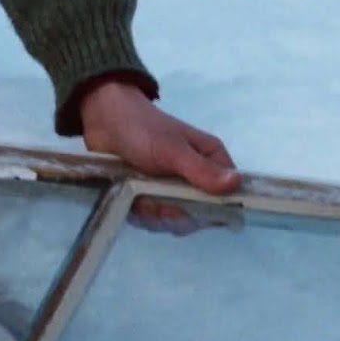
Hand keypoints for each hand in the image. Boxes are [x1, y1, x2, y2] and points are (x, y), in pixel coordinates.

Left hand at [79, 79, 242, 235]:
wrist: (104, 119)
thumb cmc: (143, 129)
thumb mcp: (173, 150)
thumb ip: (201, 170)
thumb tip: (236, 185)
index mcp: (212, 161)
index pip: (227, 197)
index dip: (213, 210)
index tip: (190, 210)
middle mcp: (198, 178)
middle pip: (198, 215)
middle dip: (174, 214)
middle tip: (154, 202)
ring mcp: (174, 190)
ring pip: (174, 221)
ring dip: (154, 215)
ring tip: (138, 194)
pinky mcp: (153, 198)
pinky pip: (154, 220)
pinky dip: (141, 215)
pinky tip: (131, 199)